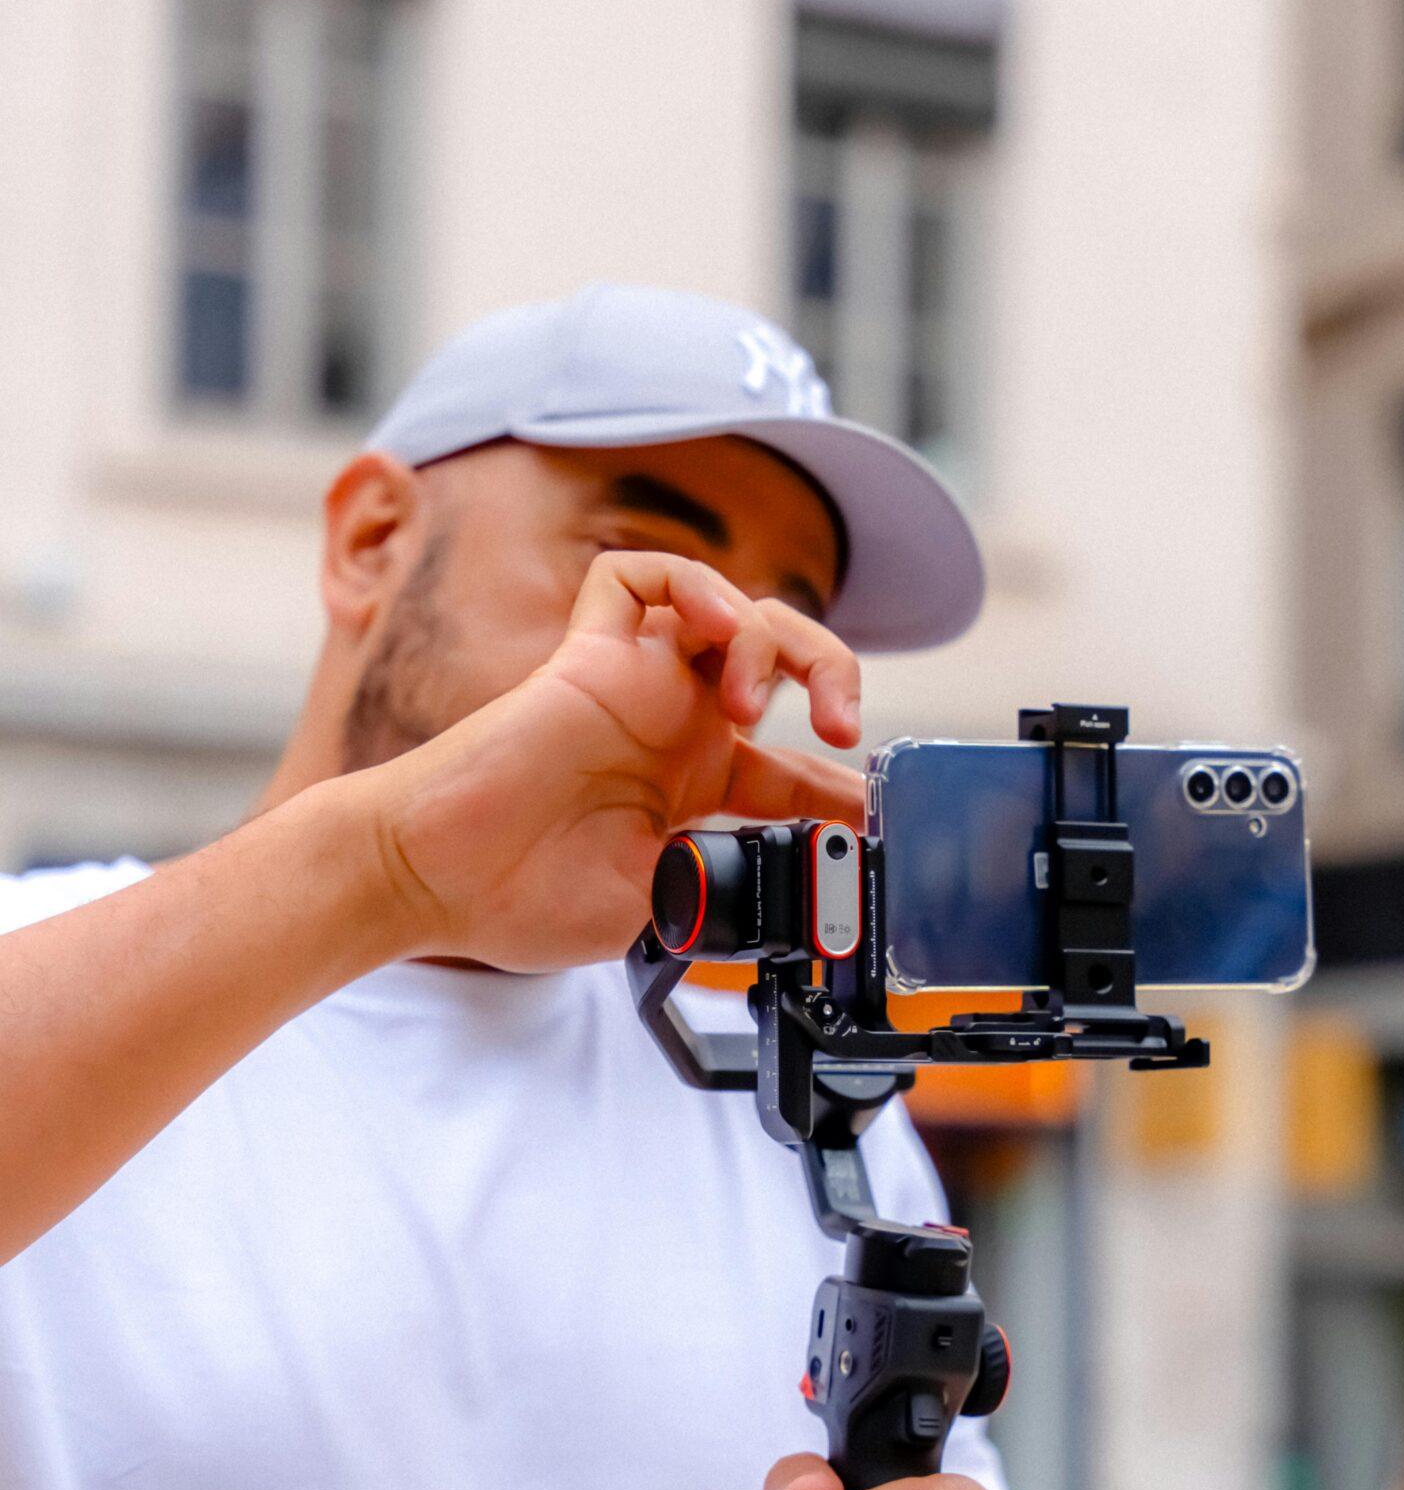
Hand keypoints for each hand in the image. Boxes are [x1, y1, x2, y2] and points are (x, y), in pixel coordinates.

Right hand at [345, 551, 862, 970]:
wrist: (437, 881)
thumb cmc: (522, 900)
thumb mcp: (661, 910)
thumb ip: (725, 884)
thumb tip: (799, 887)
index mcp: (693, 792)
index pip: (794, 769)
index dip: (846, 783)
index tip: (881, 810)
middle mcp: (671, 729)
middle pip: (780, 664)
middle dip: (832, 679)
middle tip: (838, 727)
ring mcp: (631, 686)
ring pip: (729, 608)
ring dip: (772, 638)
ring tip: (754, 698)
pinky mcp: (585, 656)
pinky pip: (636, 578)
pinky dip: (692, 586)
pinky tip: (713, 629)